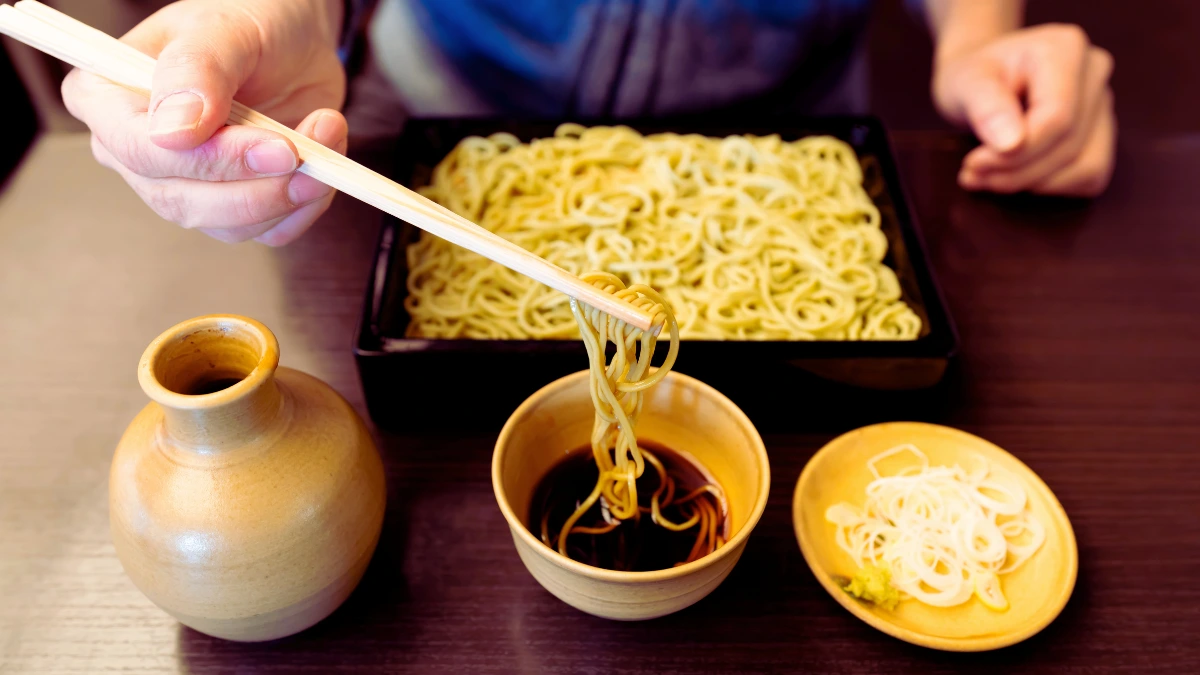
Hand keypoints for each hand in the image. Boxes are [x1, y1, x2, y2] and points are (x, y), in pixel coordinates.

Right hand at [61, 0, 346, 244]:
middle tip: (304, 150)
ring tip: (325, 136)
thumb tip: (173, 132)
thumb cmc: (247, 21)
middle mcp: (137, 152)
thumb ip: (196, 70)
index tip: (273, 145)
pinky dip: (307, 205)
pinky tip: (324, 162)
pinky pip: (270, 232)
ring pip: (230, 224)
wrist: (295, 42)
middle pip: (184, 200)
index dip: (207, 158)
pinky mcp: (236, 207)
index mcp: (108, 99)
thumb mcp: (223, 29)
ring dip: (289, 193)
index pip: (139, 150)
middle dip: (256, 185)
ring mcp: (186, 186)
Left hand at [932, 23, 1115, 197]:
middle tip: (971, 173)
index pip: (1057, 116)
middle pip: (1069, 144)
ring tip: (986, 177)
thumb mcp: (965, 82)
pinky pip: (1090, 176)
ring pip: (1085, 166)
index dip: (1017, 152)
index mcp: (1065, 48)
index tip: (973, 164)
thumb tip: (1011, 144)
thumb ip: (986, 107)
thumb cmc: (974, 76)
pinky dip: (1050, 186)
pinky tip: (1015, 176)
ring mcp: (1103, 104)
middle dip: (1016, 171)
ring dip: (1032, 183)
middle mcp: (1094, 72)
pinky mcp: (1102, 133)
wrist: (982, 79)